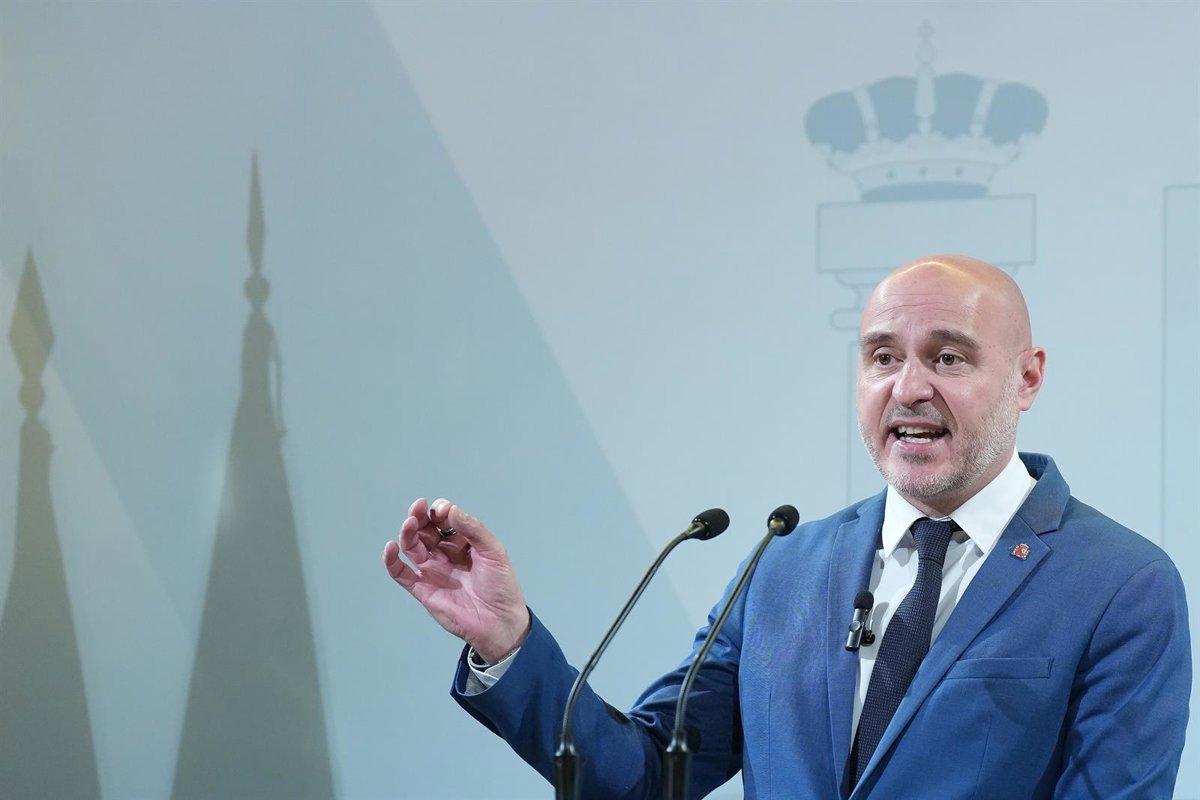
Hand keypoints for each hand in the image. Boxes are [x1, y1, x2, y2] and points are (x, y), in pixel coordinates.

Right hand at [383, 497, 529, 662]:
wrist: (499, 622)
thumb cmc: (501, 587)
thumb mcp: (494, 552)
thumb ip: (474, 530)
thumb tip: (452, 509)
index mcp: (463, 542)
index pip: (445, 520)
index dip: (441, 511)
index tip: (443, 510)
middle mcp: (445, 554)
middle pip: (425, 530)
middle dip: (420, 516)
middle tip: (418, 507)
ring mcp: (432, 570)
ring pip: (412, 546)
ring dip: (407, 532)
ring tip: (409, 522)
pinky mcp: (423, 589)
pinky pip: (401, 573)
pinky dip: (391, 561)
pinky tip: (390, 547)